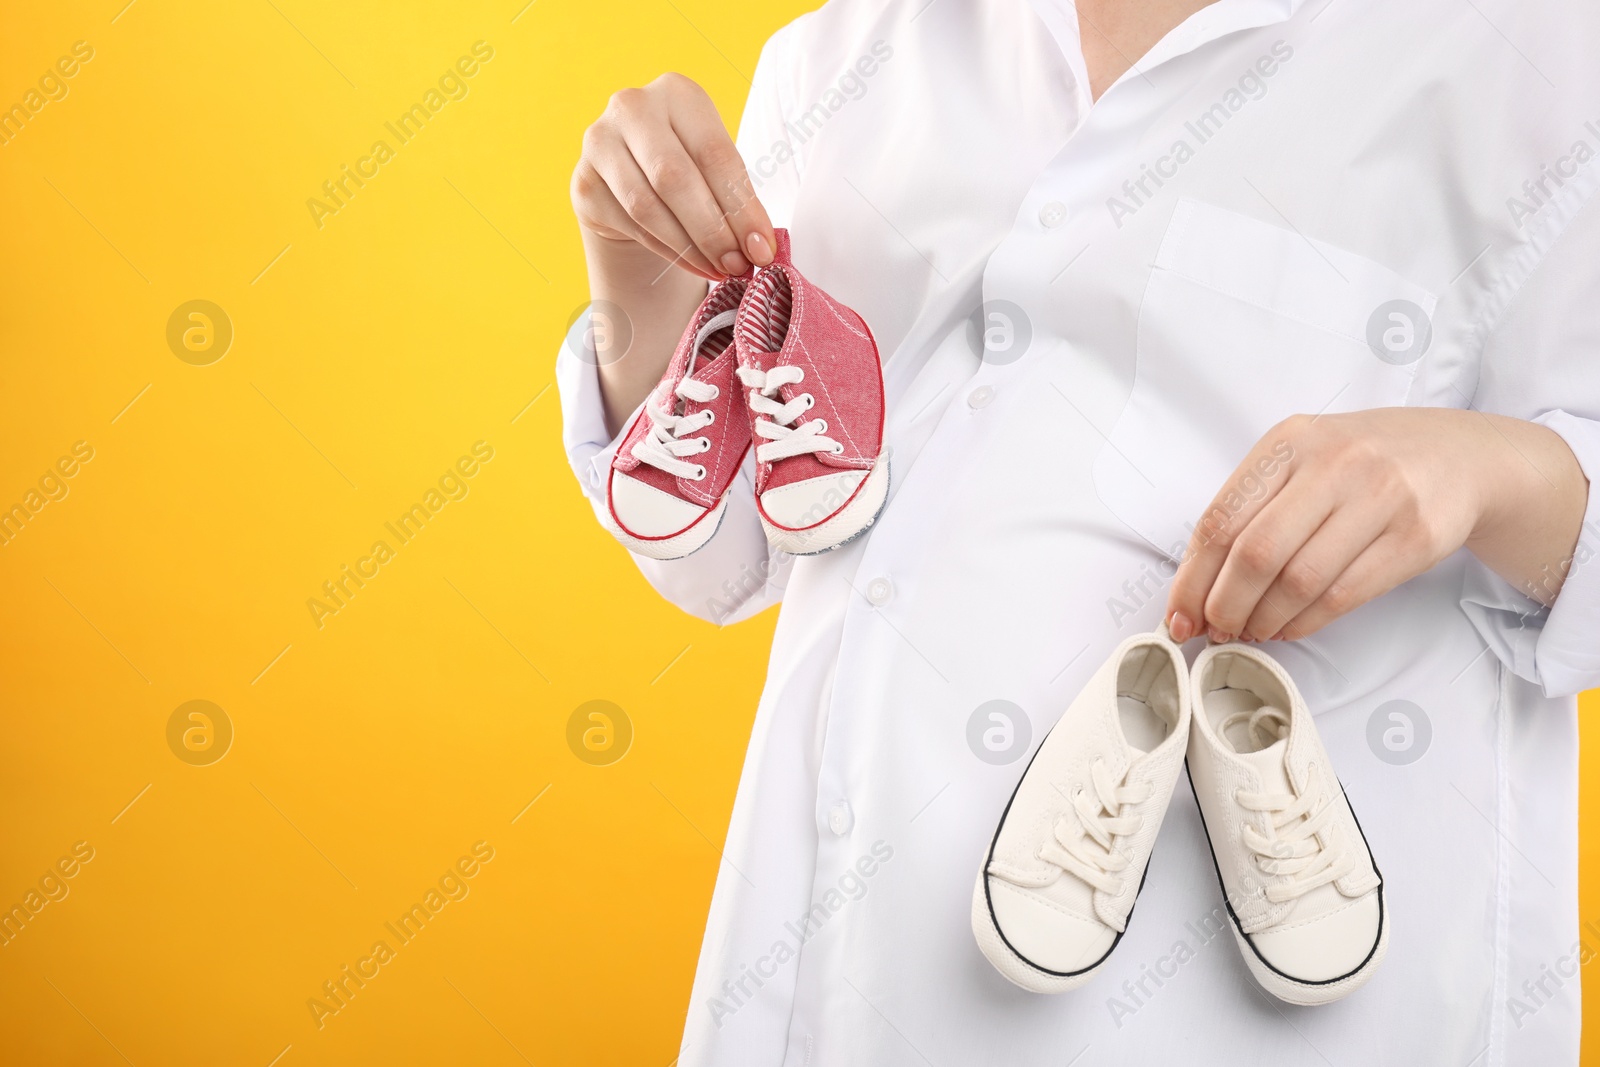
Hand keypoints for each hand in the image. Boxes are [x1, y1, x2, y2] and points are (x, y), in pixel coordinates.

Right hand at [571, 72, 775, 282]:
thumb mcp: (713, 166)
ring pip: (648, 206)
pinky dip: (668, 252)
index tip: (762, 248)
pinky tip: (694, 264)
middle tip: (739, 265)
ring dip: (690, 247)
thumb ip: (736, 198)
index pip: (714, 154)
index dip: (742, 207)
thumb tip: (762, 246)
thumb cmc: (684, 166)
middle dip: (713, 230)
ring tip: (719, 269)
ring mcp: (600, 143)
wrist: (627, 176)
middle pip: (675, 178)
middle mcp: (633, 108)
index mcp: (677, 92)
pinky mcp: (585, 182)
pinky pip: (631, 225)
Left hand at [1164, 408, 1588, 642]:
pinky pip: (1342, 595)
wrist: (1461, 455)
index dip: (1192, 578)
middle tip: (1216, 630)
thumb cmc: (1363, 463)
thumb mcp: (1304, 458)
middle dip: (1224, 605)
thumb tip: (1196, 588)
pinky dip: (1304, 623)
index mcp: (1291, 441)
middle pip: (1255, 553)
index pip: (1222, 518)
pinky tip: (1288, 628)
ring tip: (1251, 631)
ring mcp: (1381, 498)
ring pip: (1299, 580)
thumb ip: (1253, 507)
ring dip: (1264, 619)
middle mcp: (1334, 463)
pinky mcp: (1417, 537)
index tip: (1178, 617)